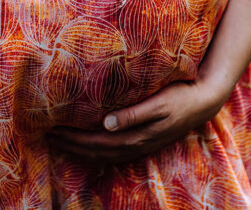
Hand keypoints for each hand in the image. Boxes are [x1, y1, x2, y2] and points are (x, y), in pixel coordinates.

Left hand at [45, 79, 228, 164]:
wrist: (204, 101)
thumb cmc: (181, 96)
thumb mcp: (159, 103)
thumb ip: (134, 114)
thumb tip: (107, 124)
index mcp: (136, 136)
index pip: (96, 141)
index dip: (73, 138)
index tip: (52, 130)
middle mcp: (135, 145)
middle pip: (95, 150)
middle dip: (70, 145)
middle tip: (46, 136)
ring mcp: (140, 145)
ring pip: (103, 154)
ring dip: (80, 149)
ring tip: (60, 142)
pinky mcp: (144, 141)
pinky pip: (113, 152)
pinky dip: (96, 151)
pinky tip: (87, 146)